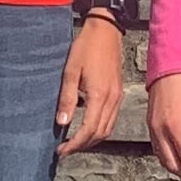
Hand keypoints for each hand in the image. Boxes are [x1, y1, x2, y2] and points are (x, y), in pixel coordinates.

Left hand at [57, 14, 123, 154]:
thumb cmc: (86, 47)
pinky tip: (87, 126)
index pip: (88, 130)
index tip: (61, 150)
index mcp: (100, 96)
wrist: (106, 30)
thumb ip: (67, 99)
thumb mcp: (70, 72)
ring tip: (74, 141)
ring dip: (92, 139)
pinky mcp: (118, 93)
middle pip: (100, 134)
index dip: (75, 144)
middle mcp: (112, 99)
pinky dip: (100, 128)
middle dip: (83, 145)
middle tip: (65, 149)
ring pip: (108, 129)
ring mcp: (118, 97)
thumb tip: (61, 122)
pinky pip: (111, 119)